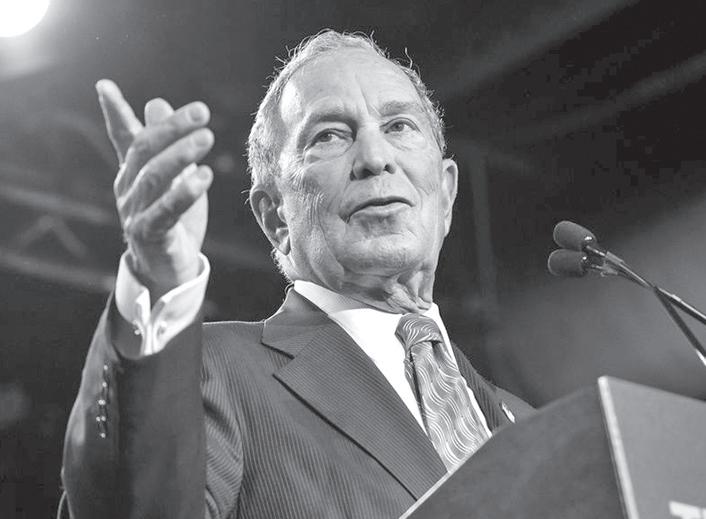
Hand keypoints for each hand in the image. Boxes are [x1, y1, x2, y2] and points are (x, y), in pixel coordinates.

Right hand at [96, 79, 213, 299]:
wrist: (168, 269)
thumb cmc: (172, 219)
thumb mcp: (171, 177)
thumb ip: (164, 144)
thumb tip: (156, 102)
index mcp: (132, 172)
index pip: (124, 138)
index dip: (115, 112)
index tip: (104, 85)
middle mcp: (129, 189)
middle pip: (145, 151)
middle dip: (171, 128)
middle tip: (201, 113)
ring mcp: (136, 212)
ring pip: (155, 178)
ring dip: (181, 155)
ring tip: (206, 138)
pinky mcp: (150, 235)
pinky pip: (166, 211)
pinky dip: (184, 193)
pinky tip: (204, 175)